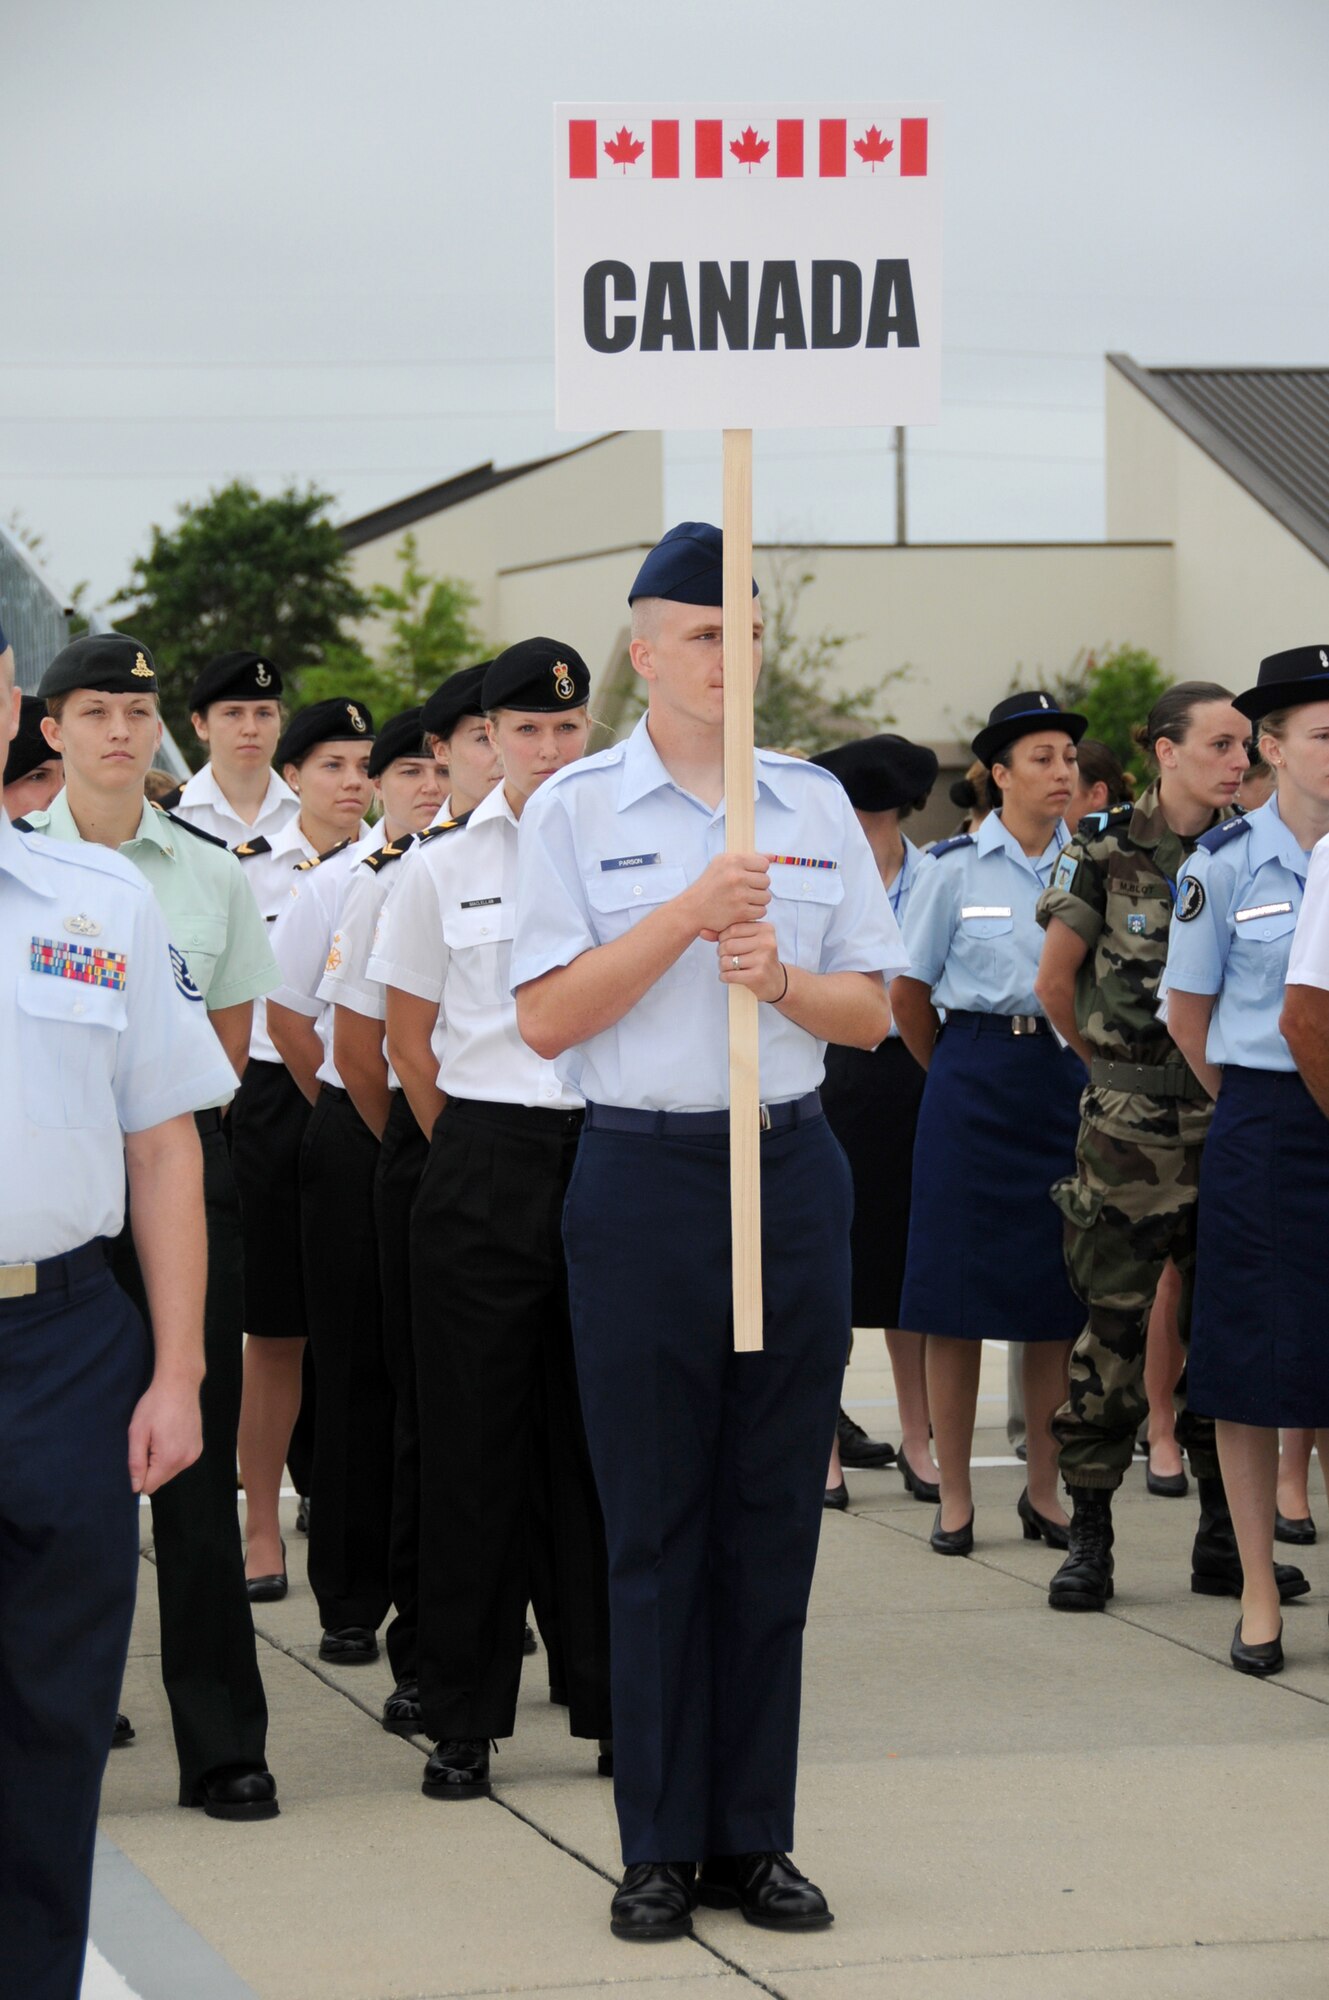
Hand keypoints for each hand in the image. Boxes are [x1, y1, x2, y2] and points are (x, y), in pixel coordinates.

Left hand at [128, 1376, 202, 1494]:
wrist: (179, 1384)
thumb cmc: (155, 1405)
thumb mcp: (137, 1432)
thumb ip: (136, 1463)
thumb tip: (135, 1487)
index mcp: (169, 1459)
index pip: (149, 1486)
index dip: (138, 1475)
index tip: (138, 1454)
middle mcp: (185, 1461)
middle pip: (160, 1480)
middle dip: (150, 1468)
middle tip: (148, 1442)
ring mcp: (194, 1454)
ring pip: (170, 1471)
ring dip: (161, 1461)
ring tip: (159, 1437)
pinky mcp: (198, 1447)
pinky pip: (180, 1462)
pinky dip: (172, 1455)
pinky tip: (170, 1435)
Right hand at [688, 853, 771, 940]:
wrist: (692, 909)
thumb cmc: (709, 885)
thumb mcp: (722, 864)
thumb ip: (748, 858)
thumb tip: (772, 857)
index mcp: (732, 860)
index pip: (763, 864)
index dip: (758, 872)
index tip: (747, 877)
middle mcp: (736, 876)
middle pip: (766, 881)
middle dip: (758, 887)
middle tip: (744, 891)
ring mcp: (739, 894)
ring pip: (766, 897)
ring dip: (757, 901)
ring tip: (743, 900)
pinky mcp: (740, 911)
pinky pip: (761, 911)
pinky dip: (754, 912)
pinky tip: (742, 910)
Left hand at [717, 921, 785, 1002]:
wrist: (775, 981)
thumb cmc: (758, 958)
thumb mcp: (747, 940)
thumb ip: (725, 934)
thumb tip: (702, 931)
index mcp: (765, 929)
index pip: (732, 929)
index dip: (723, 938)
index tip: (726, 944)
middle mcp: (767, 942)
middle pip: (728, 945)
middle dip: (721, 953)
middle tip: (726, 957)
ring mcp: (763, 959)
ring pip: (726, 961)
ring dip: (722, 966)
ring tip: (728, 967)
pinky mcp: (758, 975)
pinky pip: (729, 975)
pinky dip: (724, 976)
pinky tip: (729, 976)